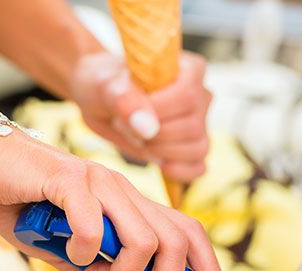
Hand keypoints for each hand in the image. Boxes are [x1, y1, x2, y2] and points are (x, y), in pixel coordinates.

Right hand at [0, 128, 222, 270]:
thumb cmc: (22, 203)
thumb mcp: (59, 254)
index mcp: (128, 207)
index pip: (188, 233)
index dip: (208, 268)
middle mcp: (123, 191)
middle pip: (179, 241)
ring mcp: (100, 183)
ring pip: (145, 240)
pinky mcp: (70, 180)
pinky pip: (94, 226)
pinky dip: (85, 251)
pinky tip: (70, 253)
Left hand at [69, 51, 211, 182]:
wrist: (100, 100)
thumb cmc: (104, 85)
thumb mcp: (107, 87)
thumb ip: (126, 100)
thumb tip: (148, 127)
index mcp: (189, 69)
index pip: (187, 98)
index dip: (157, 113)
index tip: (127, 111)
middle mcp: (201, 95)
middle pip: (192, 128)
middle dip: (153, 135)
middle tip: (125, 125)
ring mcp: (200, 123)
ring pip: (198, 149)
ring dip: (162, 152)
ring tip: (137, 139)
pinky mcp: (191, 147)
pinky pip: (198, 167)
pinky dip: (177, 170)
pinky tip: (155, 160)